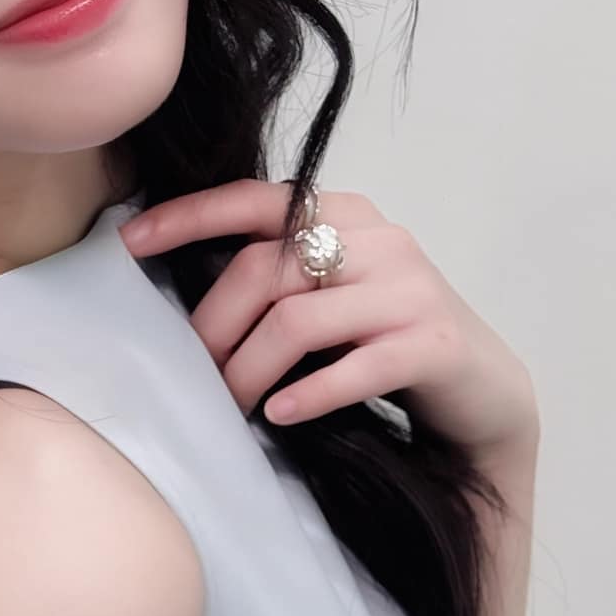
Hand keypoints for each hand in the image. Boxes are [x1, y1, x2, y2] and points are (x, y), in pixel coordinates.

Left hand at [117, 180, 538, 459]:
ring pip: (298, 321)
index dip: (189, 216)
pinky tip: (279, 416)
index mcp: (345, 215)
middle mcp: (380, 240)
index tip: (130, 243)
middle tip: (192, 374)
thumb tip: (180, 292)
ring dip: (249, 370)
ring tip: (230, 404)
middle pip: (265, 269)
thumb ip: (278, 275)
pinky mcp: (435, 343)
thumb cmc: (386, 341)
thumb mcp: (332, 292)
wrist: (485, 391)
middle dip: (214, 326)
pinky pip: (355, 368)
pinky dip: (308, 394)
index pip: (255, 199)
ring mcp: (411, 290)